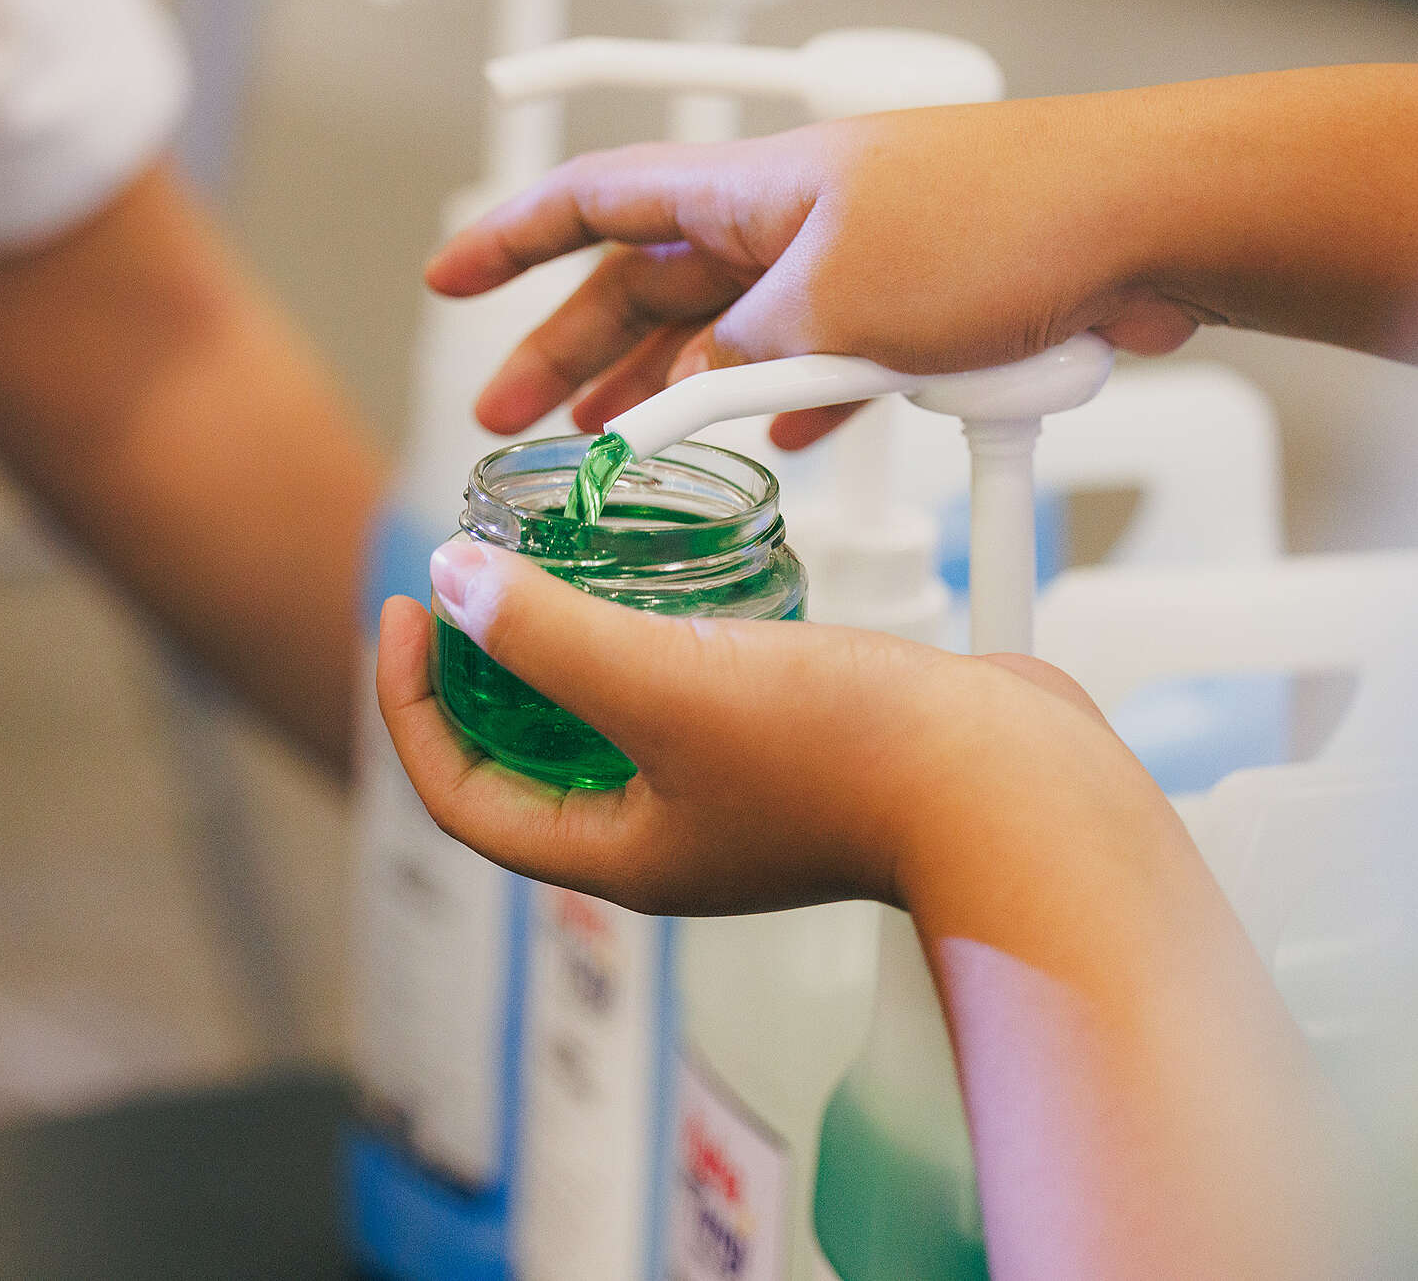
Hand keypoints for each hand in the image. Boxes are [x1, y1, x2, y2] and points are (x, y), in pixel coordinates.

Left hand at [374, 538, 1174, 919]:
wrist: (1011, 783)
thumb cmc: (850, 760)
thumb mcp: (665, 684)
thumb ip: (547, 636)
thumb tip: (451, 583)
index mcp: (620, 852)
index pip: (465, 795)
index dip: (412, 705)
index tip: (406, 606)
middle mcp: (670, 832)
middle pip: (530, 758)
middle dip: (485, 672)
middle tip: (469, 581)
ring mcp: (736, 792)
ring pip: (615, 717)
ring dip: (572, 645)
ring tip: (556, 564)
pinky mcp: (796, 744)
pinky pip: (692, 688)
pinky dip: (661, 633)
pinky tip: (675, 575)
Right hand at [425, 99, 1203, 447]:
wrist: (1149, 221)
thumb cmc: (1006, 223)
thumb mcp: (838, 304)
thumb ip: (748, 354)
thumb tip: (702, 390)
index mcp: (752, 187)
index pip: (596, 197)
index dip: (511, 239)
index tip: (445, 280)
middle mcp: (792, 215)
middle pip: (649, 278)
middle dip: (572, 348)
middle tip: (512, 426)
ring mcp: (855, 259)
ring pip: (731, 329)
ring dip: (670, 386)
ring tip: (615, 450)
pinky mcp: (920, 306)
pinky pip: (822, 359)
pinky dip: (786, 400)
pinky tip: (773, 444)